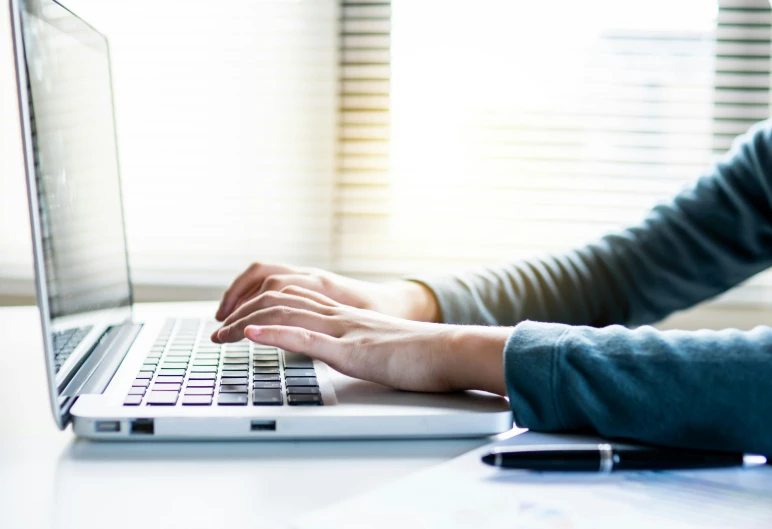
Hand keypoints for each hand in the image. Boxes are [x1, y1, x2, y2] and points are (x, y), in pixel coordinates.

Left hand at [212, 286, 508, 394]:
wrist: (451, 350)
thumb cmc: (422, 353)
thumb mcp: (380, 346)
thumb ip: (358, 343)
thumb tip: (344, 352)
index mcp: (344, 314)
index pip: (290, 298)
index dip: (256, 305)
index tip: (235, 322)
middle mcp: (339, 315)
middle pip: (278, 300)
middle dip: (241, 313)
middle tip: (217, 331)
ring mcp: (344, 330)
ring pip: (285, 314)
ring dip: (246, 324)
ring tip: (221, 336)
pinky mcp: (352, 350)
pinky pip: (306, 337)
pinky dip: (273, 336)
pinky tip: (250, 337)